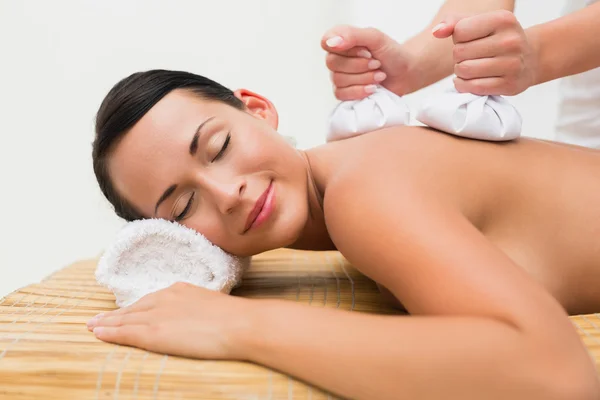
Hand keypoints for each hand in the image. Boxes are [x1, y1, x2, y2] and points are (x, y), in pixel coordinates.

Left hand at [87, 282, 251, 359]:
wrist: (239, 324)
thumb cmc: (235, 319)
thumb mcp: (214, 306)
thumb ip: (199, 310)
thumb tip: (199, 318)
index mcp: (180, 290)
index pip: (151, 300)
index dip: (134, 308)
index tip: (123, 312)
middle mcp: (165, 298)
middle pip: (134, 308)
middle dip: (115, 314)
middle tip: (97, 319)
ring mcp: (158, 314)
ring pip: (126, 319)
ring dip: (107, 323)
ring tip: (92, 326)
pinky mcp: (154, 332)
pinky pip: (126, 332)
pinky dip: (110, 332)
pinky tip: (98, 333)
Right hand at [321, 25, 418, 100]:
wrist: (405, 73)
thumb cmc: (391, 53)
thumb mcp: (375, 38)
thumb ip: (353, 35)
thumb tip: (331, 43)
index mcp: (341, 40)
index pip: (326, 42)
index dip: (346, 49)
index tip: (366, 51)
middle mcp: (336, 57)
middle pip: (332, 63)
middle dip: (359, 65)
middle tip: (377, 63)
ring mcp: (338, 76)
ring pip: (338, 80)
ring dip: (363, 78)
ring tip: (379, 75)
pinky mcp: (344, 93)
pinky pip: (341, 94)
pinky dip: (360, 91)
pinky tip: (373, 88)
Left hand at [433, 10, 537, 95]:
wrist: (529, 59)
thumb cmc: (497, 40)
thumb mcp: (480, 23)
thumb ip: (454, 22)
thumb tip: (437, 31)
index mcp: (503, 19)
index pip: (460, 31)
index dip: (458, 38)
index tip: (469, 41)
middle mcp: (510, 40)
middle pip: (459, 52)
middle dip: (458, 57)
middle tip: (469, 57)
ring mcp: (512, 64)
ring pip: (465, 70)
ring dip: (459, 72)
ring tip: (468, 68)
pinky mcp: (510, 84)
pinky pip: (474, 87)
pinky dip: (463, 86)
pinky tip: (468, 81)